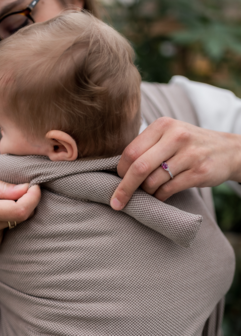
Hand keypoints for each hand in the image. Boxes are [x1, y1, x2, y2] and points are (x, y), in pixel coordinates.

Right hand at [0, 174, 40, 250]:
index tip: (35, 186)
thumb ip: (2, 186)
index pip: (18, 210)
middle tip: (21, 190)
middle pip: (21, 217)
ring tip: (2, 201)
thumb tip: (26, 189)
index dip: (32, 198)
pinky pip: (12, 229)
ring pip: (18, 223)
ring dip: (18, 210)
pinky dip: (11, 219)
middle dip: (28, 201)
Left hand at [111, 117, 240, 209]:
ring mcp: (189, 154)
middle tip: (117, 201)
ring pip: (153, 181)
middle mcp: (176, 136)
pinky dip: (159, 197)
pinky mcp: (199, 172)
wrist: (227, 150)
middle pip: (139, 167)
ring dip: (146, 192)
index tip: (117, 180)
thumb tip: (120, 170)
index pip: (131, 151)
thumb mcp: (169, 135)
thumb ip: (147, 146)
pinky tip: (159, 196)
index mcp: (163, 125)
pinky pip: (168, 190)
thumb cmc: (188, 145)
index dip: (120, 170)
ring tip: (148, 192)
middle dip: (124, 188)